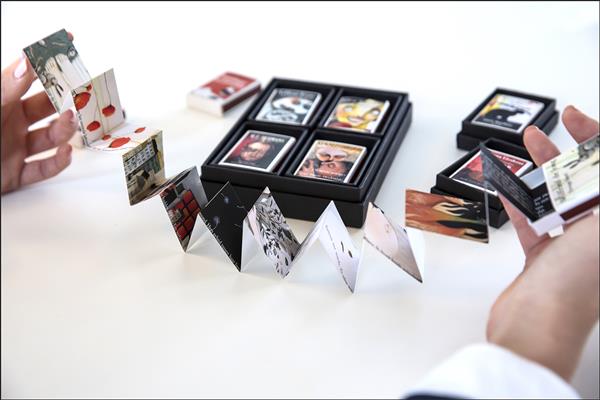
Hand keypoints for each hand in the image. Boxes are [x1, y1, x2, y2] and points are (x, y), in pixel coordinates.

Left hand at [1, 33, 77, 193]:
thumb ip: (6, 87)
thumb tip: (27, 62)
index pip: (26, 76)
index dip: (47, 61)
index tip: (67, 42)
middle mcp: (8, 123)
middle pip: (45, 109)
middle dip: (64, 102)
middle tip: (79, 94)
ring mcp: (13, 149)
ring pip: (49, 139)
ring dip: (64, 131)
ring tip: (69, 121)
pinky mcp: (14, 174)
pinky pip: (42, 170)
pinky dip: (57, 163)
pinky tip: (65, 153)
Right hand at [487, 106, 598, 380]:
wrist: (534, 327)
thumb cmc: (575, 287)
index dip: (595, 137)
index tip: (574, 117)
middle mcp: (599, 238)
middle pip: (585, 182)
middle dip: (564, 151)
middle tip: (542, 132)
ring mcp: (573, 248)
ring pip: (557, 200)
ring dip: (537, 174)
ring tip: (522, 151)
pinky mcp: (545, 260)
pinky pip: (533, 223)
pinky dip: (519, 203)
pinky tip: (508, 188)